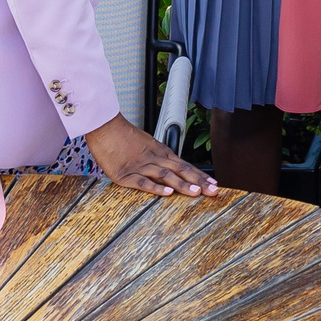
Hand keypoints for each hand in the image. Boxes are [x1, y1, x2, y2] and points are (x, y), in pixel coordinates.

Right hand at [81, 116, 218, 197]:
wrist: (105, 127)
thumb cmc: (123, 137)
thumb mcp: (147, 145)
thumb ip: (160, 158)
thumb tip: (174, 170)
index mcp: (161, 153)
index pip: (186, 165)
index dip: (200, 176)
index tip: (215, 185)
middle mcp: (155, 159)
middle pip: (180, 170)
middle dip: (198, 182)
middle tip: (214, 191)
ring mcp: (141, 167)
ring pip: (165, 175)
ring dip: (182, 184)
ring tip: (196, 192)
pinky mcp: (125, 175)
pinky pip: (143, 182)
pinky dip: (155, 187)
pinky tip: (166, 192)